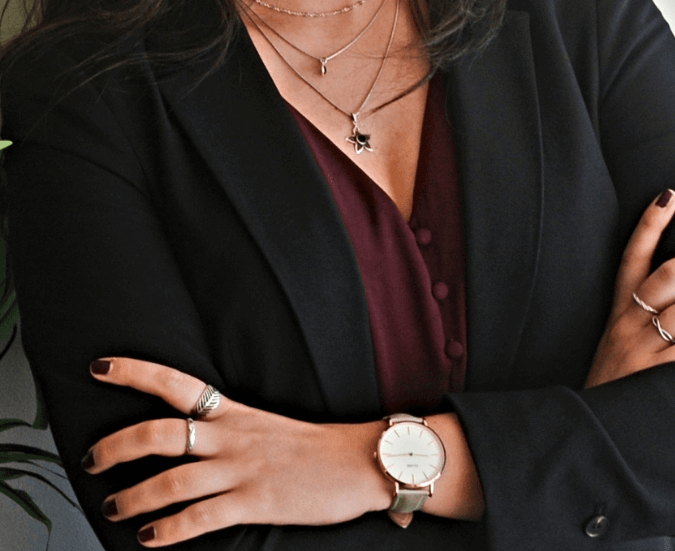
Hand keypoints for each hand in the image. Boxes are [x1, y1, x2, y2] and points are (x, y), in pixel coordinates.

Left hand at [83, 357, 391, 544]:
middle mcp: (230, 435)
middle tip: (90, 458)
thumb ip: (225, 428)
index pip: (174, 383)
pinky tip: (149, 538)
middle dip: (117, 446)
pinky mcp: (255, 501)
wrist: (358, 462)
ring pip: (172, 480)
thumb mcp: (263, 423)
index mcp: (232, 411)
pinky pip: (201, 517)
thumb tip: (184, 437)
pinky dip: (169, 529)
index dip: (134, 372)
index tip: (100, 366)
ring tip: (112, 507)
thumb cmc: (311, 447)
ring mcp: (241, 469)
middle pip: (160, 432)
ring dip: (133, 496)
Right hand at [585, 188, 674, 387]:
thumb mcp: (620, 338)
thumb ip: (647, 314)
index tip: (670, 195)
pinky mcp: (655, 376)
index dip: (649, 224)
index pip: (633, 255)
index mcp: (621, 307)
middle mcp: (629, 321)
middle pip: (669, 276)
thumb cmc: (616, 380)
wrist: (590, 424)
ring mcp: (642, 347)